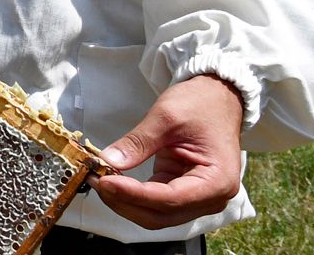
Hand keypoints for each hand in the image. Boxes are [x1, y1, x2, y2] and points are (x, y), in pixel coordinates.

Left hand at [89, 74, 244, 229]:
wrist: (217, 99)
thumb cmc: (201, 104)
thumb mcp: (166, 117)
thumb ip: (138, 142)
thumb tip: (108, 161)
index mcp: (217, 181)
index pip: (170, 199)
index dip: (133, 194)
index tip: (104, 181)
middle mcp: (211, 198)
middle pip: (160, 215)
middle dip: (124, 201)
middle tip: (95, 179)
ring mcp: (197, 198)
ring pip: (155, 214)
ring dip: (125, 201)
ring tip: (99, 178)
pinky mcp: (182, 192)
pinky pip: (154, 202)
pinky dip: (132, 195)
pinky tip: (112, 180)